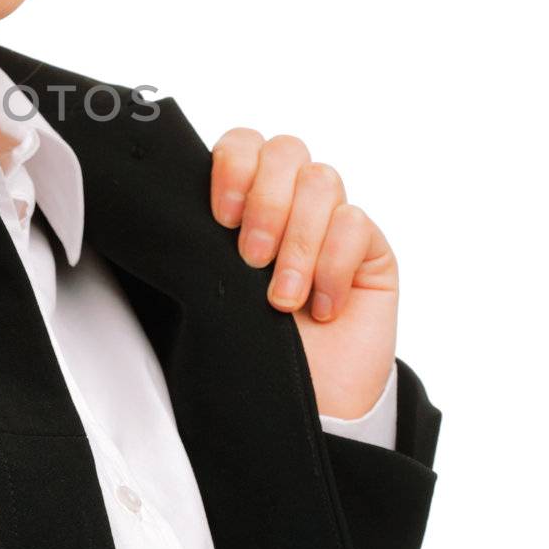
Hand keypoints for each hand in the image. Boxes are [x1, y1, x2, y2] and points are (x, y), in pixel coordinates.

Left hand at [210, 129, 397, 418]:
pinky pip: (356, 224)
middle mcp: (289, 201)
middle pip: (285, 150)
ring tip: (282, 299)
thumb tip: (178, 206)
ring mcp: (332, 220)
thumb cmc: (249, 346)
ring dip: (298, 242)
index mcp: (244, 200)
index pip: (242, 143)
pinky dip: (333, 266)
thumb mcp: (214, 291)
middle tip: (250, 260)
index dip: (233, 165)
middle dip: (266, 202)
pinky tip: (323, 309)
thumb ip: (204, 242)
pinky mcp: (370, 248)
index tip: (220, 217)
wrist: (304, 404)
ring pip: (322, 180)